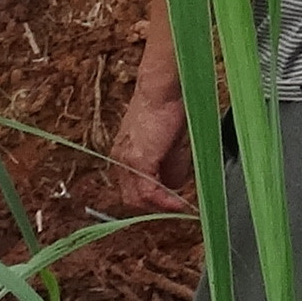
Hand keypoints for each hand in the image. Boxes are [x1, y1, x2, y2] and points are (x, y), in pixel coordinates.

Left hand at [105, 55, 192, 219]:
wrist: (162, 91)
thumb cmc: (167, 107)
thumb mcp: (169, 143)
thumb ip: (169, 166)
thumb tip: (174, 187)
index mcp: (124, 155)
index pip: (133, 188)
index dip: (151, 201)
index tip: (170, 205)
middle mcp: (120, 160)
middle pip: (132, 198)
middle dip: (155, 208)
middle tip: (176, 210)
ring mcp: (126, 162)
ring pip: (139, 199)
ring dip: (160, 207)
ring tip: (180, 208)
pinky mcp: (138, 161)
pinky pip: (150, 192)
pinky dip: (165, 202)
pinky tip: (180, 204)